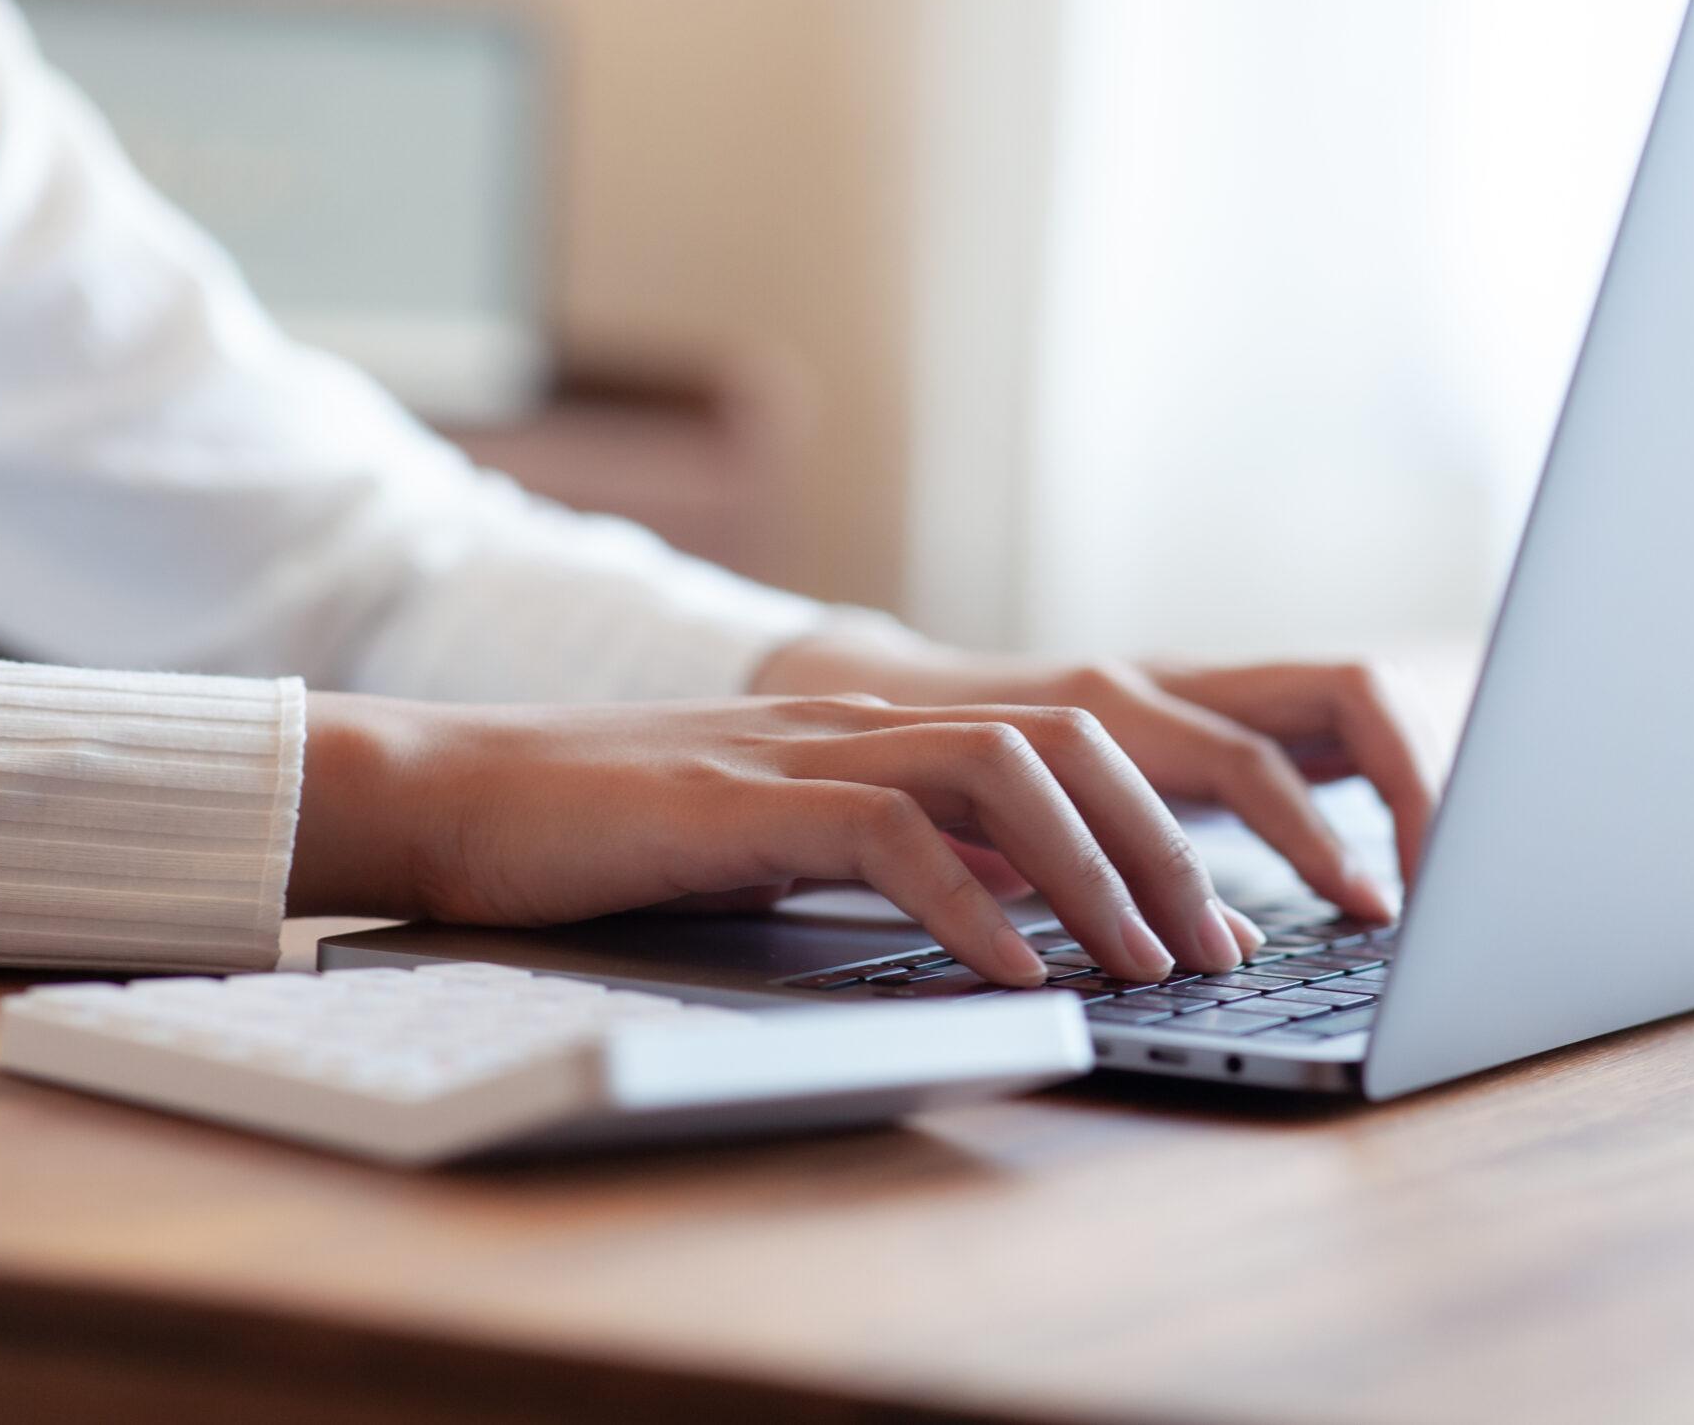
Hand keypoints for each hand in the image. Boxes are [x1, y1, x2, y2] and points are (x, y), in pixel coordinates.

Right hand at [289, 691, 1272, 986]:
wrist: (468, 789)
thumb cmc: (631, 831)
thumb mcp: (803, 837)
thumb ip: (918, 850)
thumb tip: (1037, 906)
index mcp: (892, 730)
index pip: (1074, 749)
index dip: (1166, 826)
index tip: (1226, 921)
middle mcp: (871, 722)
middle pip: (1073, 745)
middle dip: (1169, 846)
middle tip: (1224, 949)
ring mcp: (812, 750)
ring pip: (1006, 772)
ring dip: (1097, 872)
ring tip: (1150, 964)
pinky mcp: (749, 799)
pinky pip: (893, 835)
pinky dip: (972, 903)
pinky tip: (1020, 971)